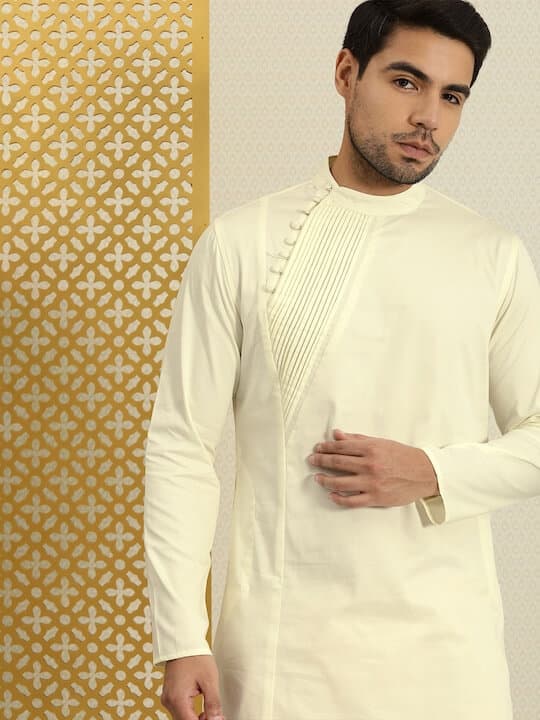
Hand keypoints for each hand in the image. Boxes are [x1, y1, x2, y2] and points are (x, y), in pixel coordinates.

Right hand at [160, 655, 225, 719]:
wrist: (183, 643)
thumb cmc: (195, 657)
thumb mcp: (210, 680)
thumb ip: (213, 703)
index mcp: (178, 698)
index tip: (217, 719)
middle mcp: (169, 701)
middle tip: (216, 716)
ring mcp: (167, 698)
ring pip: (182, 718)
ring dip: (195, 719)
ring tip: (209, 712)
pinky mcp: (169, 695)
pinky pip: (179, 711)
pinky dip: (190, 713)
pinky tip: (201, 710)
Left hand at [308, 428, 438, 508]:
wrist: (424, 473)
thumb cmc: (402, 456)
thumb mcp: (381, 443)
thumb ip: (357, 439)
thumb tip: (337, 435)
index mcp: (371, 448)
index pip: (341, 447)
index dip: (326, 447)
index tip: (317, 448)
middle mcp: (370, 465)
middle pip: (337, 463)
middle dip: (321, 461)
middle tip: (311, 460)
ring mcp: (372, 482)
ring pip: (340, 482)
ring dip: (325, 480)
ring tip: (317, 478)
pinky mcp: (376, 497)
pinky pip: (352, 500)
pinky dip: (339, 498)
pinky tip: (332, 495)